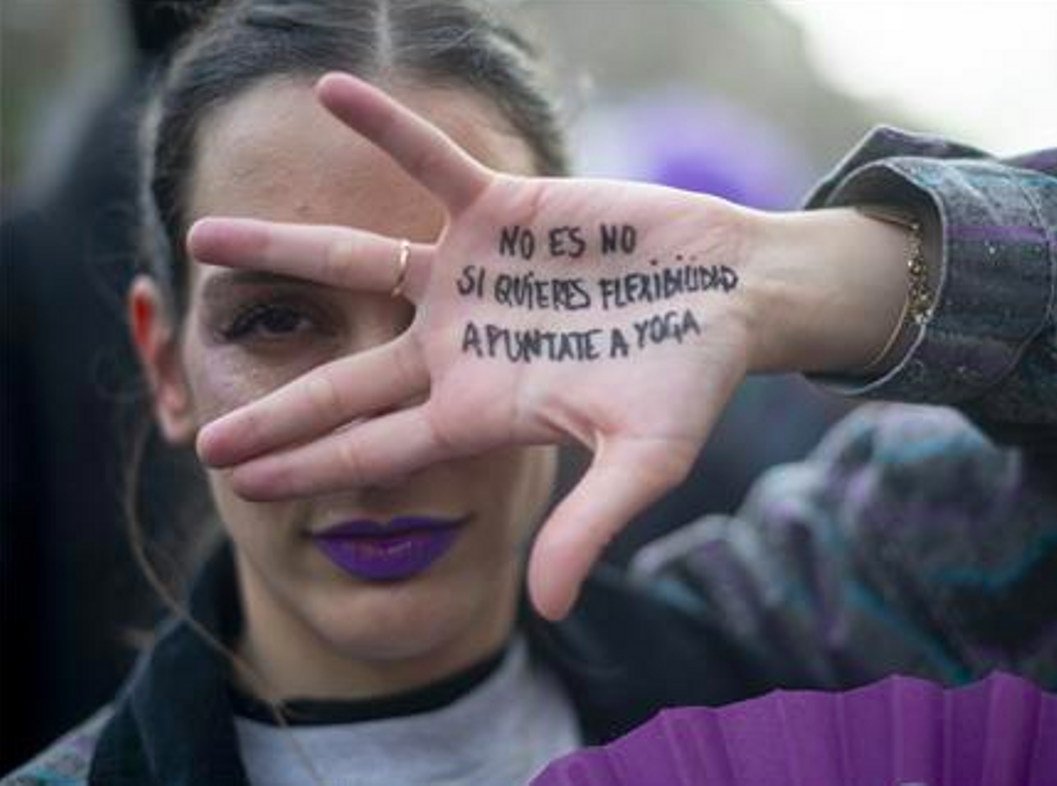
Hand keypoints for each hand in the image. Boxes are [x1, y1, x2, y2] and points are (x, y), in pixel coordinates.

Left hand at [190, 72, 760, 618]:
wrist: (730, 294)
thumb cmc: (691, 381)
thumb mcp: (644, 462)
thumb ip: (587, 526)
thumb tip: (546, 609)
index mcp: (481, 409)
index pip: (375, 446)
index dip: (307, 464)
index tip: (238, 480)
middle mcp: (459, 344)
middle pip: (346, 377)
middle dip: (275, 405)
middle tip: (203, 426)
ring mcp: (471, 277)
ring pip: (354, 262)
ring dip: (281, 248)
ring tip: (200, 239)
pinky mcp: (500, 212)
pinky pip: (429, 163)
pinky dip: (386, 130)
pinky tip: (330, 93)